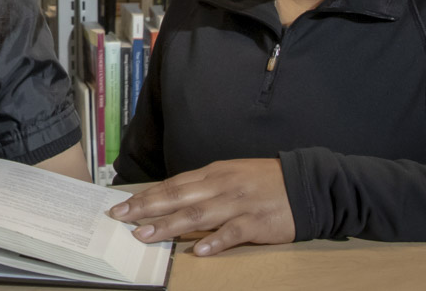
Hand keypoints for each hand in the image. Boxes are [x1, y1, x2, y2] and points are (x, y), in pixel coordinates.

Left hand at [109, 159, 294, 255]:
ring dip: (169, 225)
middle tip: (121, 218)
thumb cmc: (263, 181)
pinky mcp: (256, 222)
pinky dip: (214, 242)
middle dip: (147, 207)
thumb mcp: (230, 175)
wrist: (304, 183)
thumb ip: (204, 186)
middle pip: (177, 196)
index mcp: (213, 173)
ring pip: (197, 214)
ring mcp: (237, 203)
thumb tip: (173, 198)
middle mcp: (220, 185)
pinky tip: (198, 252)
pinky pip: (232, 232)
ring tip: (146, 235)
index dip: (147, 195)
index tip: (123, 205)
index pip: (172, 184)